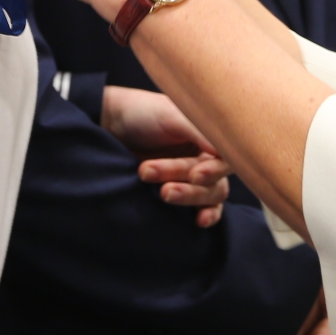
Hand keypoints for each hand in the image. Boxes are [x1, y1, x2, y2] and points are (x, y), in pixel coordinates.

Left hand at [103, 85, 229, 227]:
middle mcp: (206, 156)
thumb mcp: (171, 116)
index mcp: (209, 134)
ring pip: (207, 195)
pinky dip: (205, 215)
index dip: (214, 171)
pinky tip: (198, 221)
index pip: (226, 159)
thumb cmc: (142, 113)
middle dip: (189, 186)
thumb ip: (200, 132)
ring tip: (161, 193)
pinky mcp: (178, 190)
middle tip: (164, 188)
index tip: (194, 175)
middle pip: (214, 181)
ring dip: (187, 197)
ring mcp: (193, 175)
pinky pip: (202, 207)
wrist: (109, 123)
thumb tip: (225, 153)